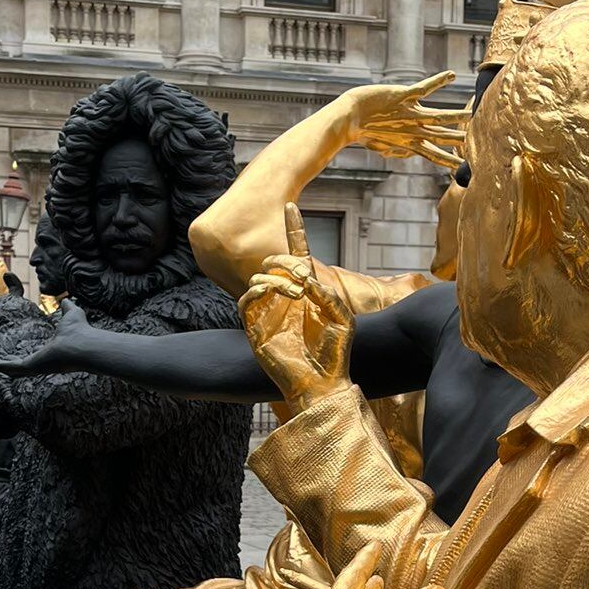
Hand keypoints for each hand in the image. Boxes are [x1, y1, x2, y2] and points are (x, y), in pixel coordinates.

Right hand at [0, 299, 92, 376]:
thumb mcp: (71, 314)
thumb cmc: (81, 331)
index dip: (22, 356)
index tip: (11, 354)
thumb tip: (66, 300)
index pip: (34, 357)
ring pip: (12, 370)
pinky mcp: (31, 367)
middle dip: (6, 366)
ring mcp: (36, 367)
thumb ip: (67, 307)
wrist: (85, 344)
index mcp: (51, 353)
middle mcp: (43, 363)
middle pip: (20, 367)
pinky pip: (10, 368)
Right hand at [239, 205, 353, 408]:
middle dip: (287, 259)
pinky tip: (270, 291)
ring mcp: (269, 310)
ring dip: (278, 278)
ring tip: (297, 294)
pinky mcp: (255, 327)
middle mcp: (285, 296)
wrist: (322, 383)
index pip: (296, 252)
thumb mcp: (342, 317)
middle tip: (304, 275)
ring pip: (259, 276)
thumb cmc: (335, 353)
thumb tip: (305, 275)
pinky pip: (246, 298)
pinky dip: (257, 289)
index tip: (289, 205)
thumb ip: (327, 293)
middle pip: (276, 260)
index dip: (293, 229)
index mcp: (307, 290)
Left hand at [330, 73, 463, 169]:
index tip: (463, 169)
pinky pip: (424, 88)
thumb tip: (411, 154)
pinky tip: (452, 75)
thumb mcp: (384, 146)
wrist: (348, 117)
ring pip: (438, 115)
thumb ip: (399, 151)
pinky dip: (438, 81)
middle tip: (475, 143)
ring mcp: (409, 113)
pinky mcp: (403, 97)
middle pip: (440, 136)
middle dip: (458, 139)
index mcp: (409, 141)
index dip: (448, 161)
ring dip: (455, 116)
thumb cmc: (364, 131)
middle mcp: (412, 129)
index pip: (434, 154)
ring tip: (471, 114)